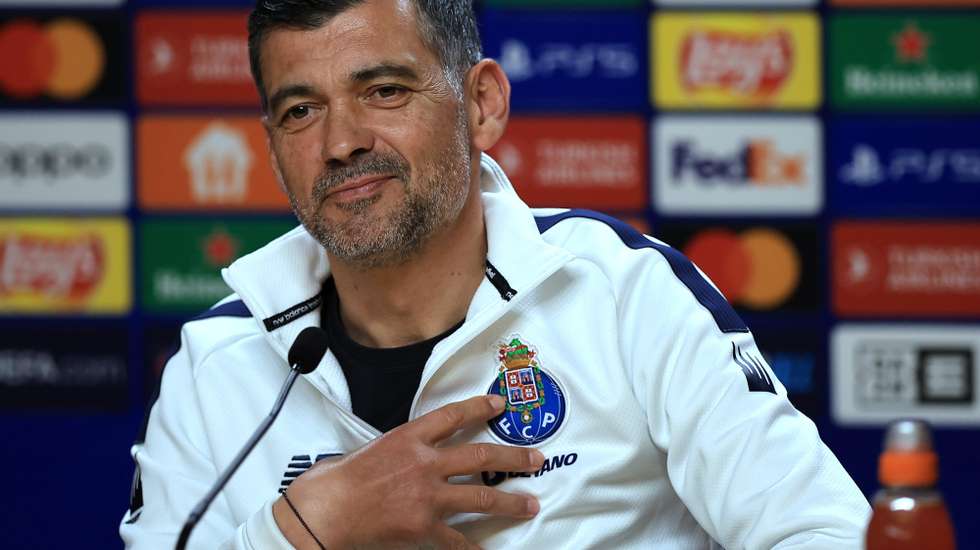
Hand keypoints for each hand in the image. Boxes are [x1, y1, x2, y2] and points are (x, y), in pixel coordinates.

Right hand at [273, 395, 543, 549]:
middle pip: (479, 454)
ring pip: (480, 496)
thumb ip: (395, 448)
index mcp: (408, 438)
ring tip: (531, 504)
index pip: (452, 416)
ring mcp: (427, 496)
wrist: (322, 513)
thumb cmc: (335, 481)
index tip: (500, 404)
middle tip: (536, 458)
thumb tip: (406, 450)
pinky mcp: (423, 527)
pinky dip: (473, 548)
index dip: (479, 407)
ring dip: (509, 501)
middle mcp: (424, 463)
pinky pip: (457, 539)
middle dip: (513, 457)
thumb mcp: (368, 449)